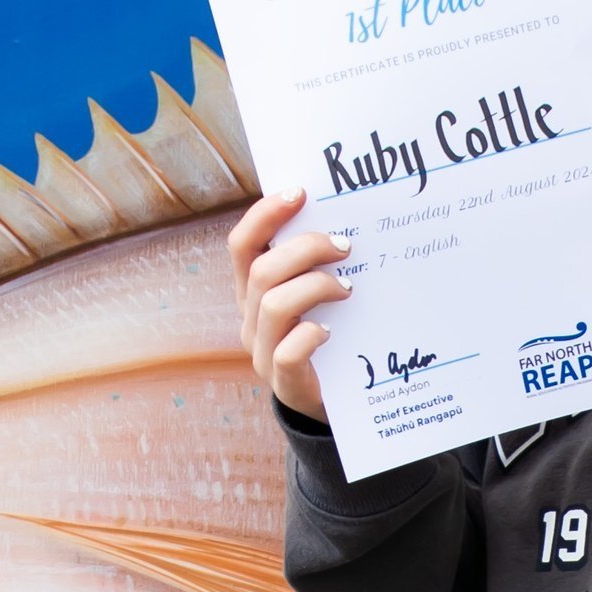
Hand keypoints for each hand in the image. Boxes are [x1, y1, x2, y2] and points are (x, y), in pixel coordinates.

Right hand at [229, 187, 351, 422]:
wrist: (332, 398)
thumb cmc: (330, 334)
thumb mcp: (319, 294)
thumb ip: (320, 263)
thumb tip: (348, 220)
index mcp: (253, 290)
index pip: (242, 244)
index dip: (265, 215)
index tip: (300, 193)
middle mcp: (250, 317)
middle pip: (262, 270)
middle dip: (305, 248)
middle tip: (345, 245)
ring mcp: (263, 351)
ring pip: (273, 305)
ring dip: (316, 287)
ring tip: (348, 289)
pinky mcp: (283, 381)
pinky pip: (288, 352)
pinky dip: (310, 335)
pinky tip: (331, 331)